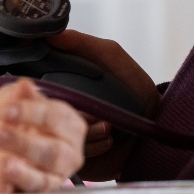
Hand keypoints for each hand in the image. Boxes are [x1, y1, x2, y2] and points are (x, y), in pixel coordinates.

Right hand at [46, 30, 159, 181]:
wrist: (157, 124)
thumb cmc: (135, 91)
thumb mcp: (112, 58)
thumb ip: (85, 44)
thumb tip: (53, 34)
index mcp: (61, 88)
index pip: (35, 89)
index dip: (41, 90)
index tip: (58, 91)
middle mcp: (58, 112)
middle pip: (43, 114)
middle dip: (68, 113)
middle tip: (92, 111)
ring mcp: (65, 137)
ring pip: (57, 137)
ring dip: (85, 131)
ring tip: (108, 125)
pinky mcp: (76, 159)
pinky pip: (71, 157)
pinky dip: (92, 147)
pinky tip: (109, 140)